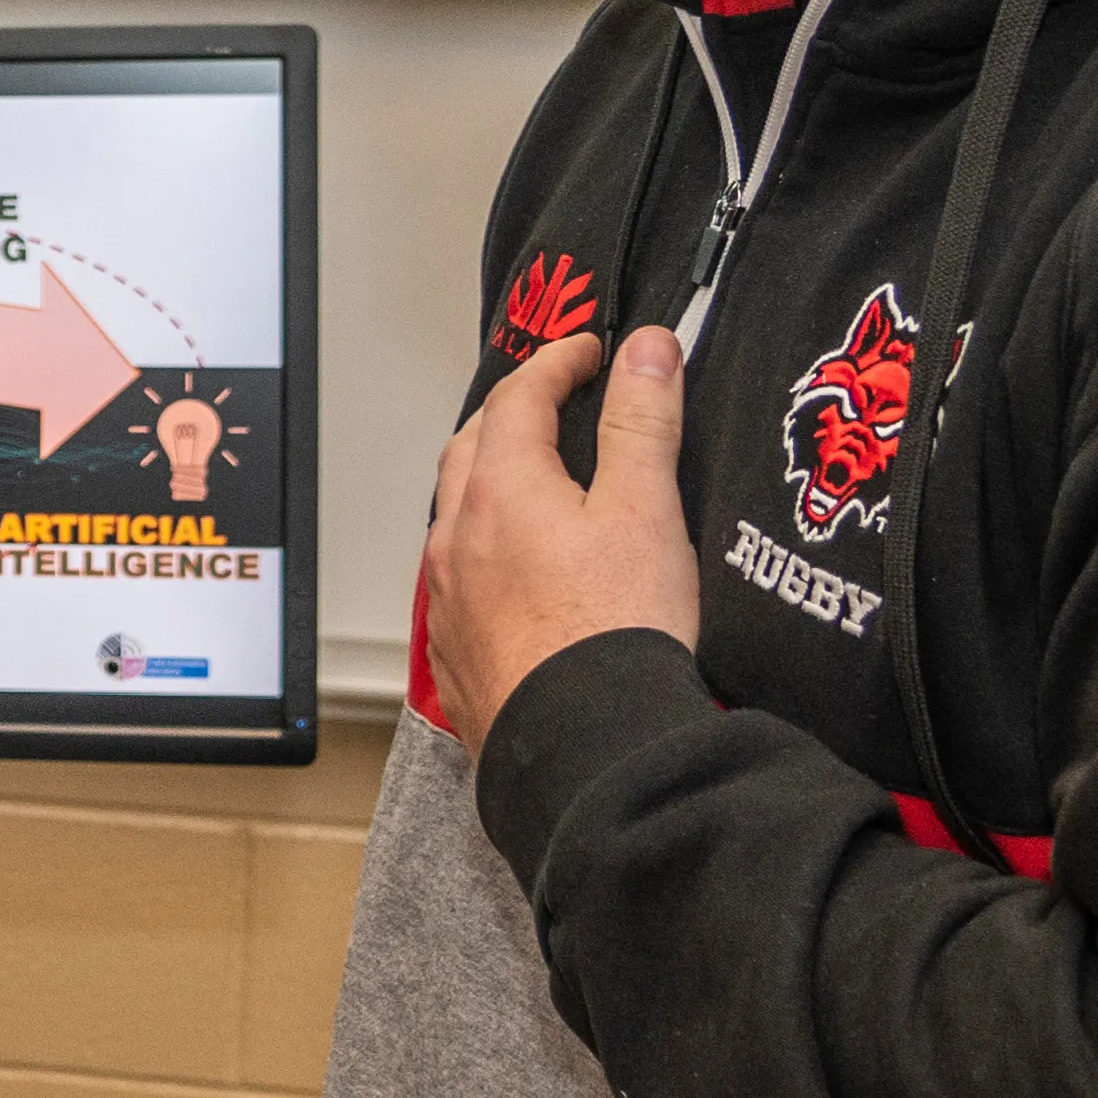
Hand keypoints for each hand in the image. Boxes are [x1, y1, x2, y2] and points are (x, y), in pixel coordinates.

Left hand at [421, 326, 705, 743]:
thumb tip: (648, 350)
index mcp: (499, 490)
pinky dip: (485, 553)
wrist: (586, 747)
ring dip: (488, 485)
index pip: (517, 398)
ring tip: (533, 483)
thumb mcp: (646, 509)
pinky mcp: (457, 652)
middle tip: (551, 404)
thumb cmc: (615, 634)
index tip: (590, 353)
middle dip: (509, 416)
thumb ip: (643, 423)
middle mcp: (457, 539)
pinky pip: (459, 581)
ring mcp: (449, 598)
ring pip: (456, 518)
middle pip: (469, 450)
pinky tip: (516, 573)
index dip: (557, 363)